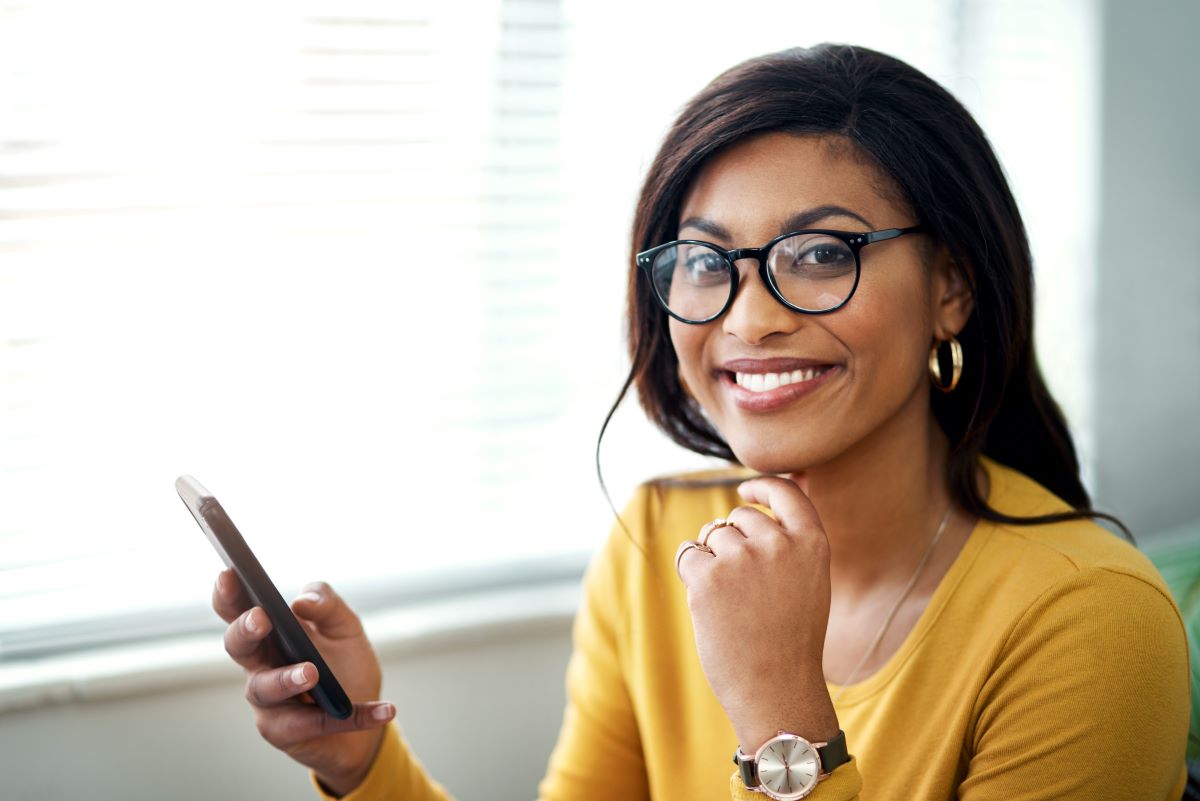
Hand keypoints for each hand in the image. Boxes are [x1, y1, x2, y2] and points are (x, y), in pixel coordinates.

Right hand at [212, 569, 394, 795]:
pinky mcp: (288, 732)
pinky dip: (353, 716)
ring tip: (312, 672)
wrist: (366, 716)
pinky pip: (313, 724)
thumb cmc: (345, 666)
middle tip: (262, 619)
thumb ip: (327, 605)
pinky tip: (384, 709)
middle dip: (245, 630)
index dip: (228, 593)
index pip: (238, 610)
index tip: (229, 572)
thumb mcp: (345, 628)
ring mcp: (269, 702)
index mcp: (271, 634)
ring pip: (265, 689)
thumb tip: (301, 601)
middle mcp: (261, 666)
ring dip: (287, 678)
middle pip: (238, 646)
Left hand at [675, 476, 838, 751]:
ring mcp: (742, 558)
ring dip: (711, 558)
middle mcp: (778, 543)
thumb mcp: (809, 584)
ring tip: (731, 601)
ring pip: (712, 535)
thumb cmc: (790, 641)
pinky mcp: (708, 576)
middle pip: (739, 517)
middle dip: (732, 539)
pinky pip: (688, 554)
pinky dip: (691, 574)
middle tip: (742, 587)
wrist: (776, 689)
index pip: (786, 492)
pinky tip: (709, 603)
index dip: (762, 486)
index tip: (746, 489)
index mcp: (812, 543)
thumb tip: (744, 512)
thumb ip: (788, 546)